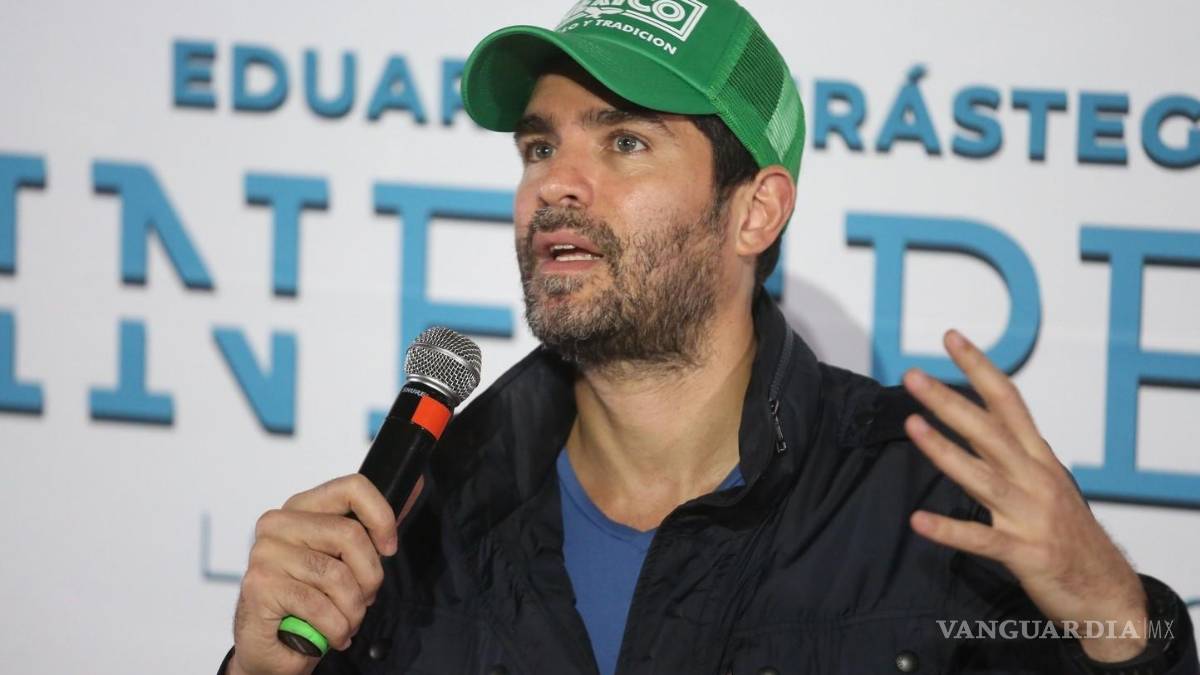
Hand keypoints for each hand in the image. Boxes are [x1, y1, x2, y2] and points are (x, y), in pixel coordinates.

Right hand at [229, 474, 418, 674]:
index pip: (351, 487)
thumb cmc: (308, 600)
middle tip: (366, 598)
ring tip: (348, 621)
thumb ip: (371, 529)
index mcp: (301, 508)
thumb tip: (416, 487)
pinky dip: (336, 627)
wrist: (270, 645)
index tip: (388, 547)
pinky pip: (319, 606)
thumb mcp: (343, 561)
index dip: (380, 516)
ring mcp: (266, 553)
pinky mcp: (260, 585)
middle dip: (370, 576)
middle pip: (350, 535)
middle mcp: (279, 524)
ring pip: (337, 575)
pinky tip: (334, 634)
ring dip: (354, 609)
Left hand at [902, 330, 1147, 662]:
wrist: (1108, 593)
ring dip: (945, 450)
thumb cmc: (1068, 536)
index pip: (1007, 401)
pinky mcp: (1026, 554)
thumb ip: (1006, 456)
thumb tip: (969, 425)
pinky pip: (982, 539)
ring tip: (911, 424)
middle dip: (950, 401)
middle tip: (913, 375)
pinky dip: (950, 530)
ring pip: (983, 477)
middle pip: (989, 431)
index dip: (979, 368)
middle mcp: (1036, 480)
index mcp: (1038, 459)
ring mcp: (1031, 517)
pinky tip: (919, 520)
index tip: (951, 337)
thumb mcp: (1043, 485)